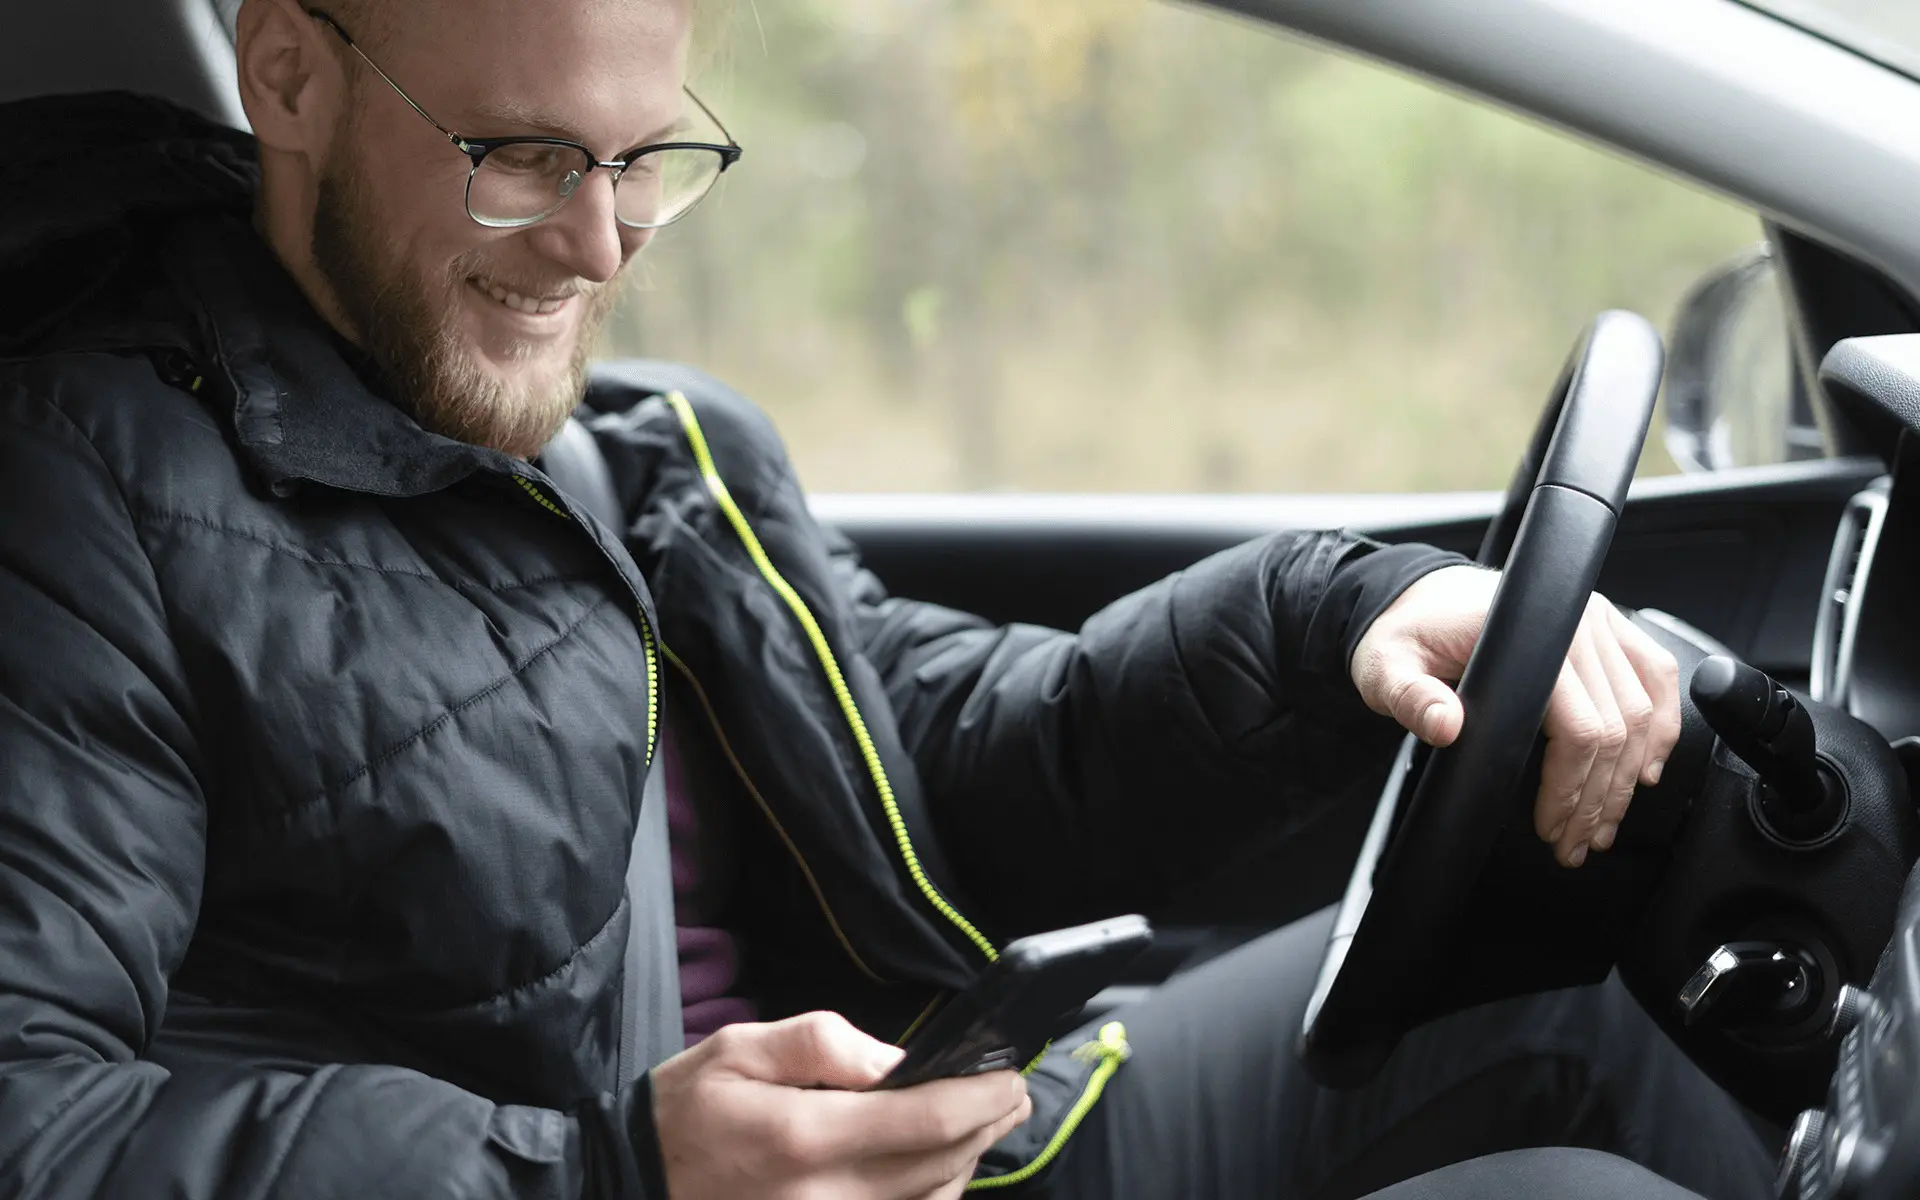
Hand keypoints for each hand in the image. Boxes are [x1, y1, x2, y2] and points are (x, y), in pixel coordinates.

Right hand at [650, 1011, 1032, 1198]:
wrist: (632, 1184)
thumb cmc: (686, 1109)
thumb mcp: (740, 1049)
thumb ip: (822, 1045)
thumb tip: (898, 1061)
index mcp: (806, 1136)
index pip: (926, 1119)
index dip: (983, 1096)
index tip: (1010, 1070)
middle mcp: (826, 1197)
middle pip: (942, 1165)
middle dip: (989, 1125)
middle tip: (1012, 1091)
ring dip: (968, 1161)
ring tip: (986, 1121)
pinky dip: (934, 1196)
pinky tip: (941, 1166)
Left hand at [1349, 565, 1681, 867]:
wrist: (1418, 596)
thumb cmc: (1407, 631)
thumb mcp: (1388, 668)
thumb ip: (1412, 698)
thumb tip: (1446, 726)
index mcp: (1534, 631)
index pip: (1580, 727)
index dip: (1571, 788)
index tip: (1551, 827)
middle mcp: (1579, 622)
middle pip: (1619, 728)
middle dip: (1600, 799)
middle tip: (1575, 844)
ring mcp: (1599, 622)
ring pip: (1645, 712)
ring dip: (1630, 778)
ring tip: (1603, 825)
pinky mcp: (1607, 629)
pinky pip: (1653, 679)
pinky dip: (1660, 729)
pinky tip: (1645, 770)